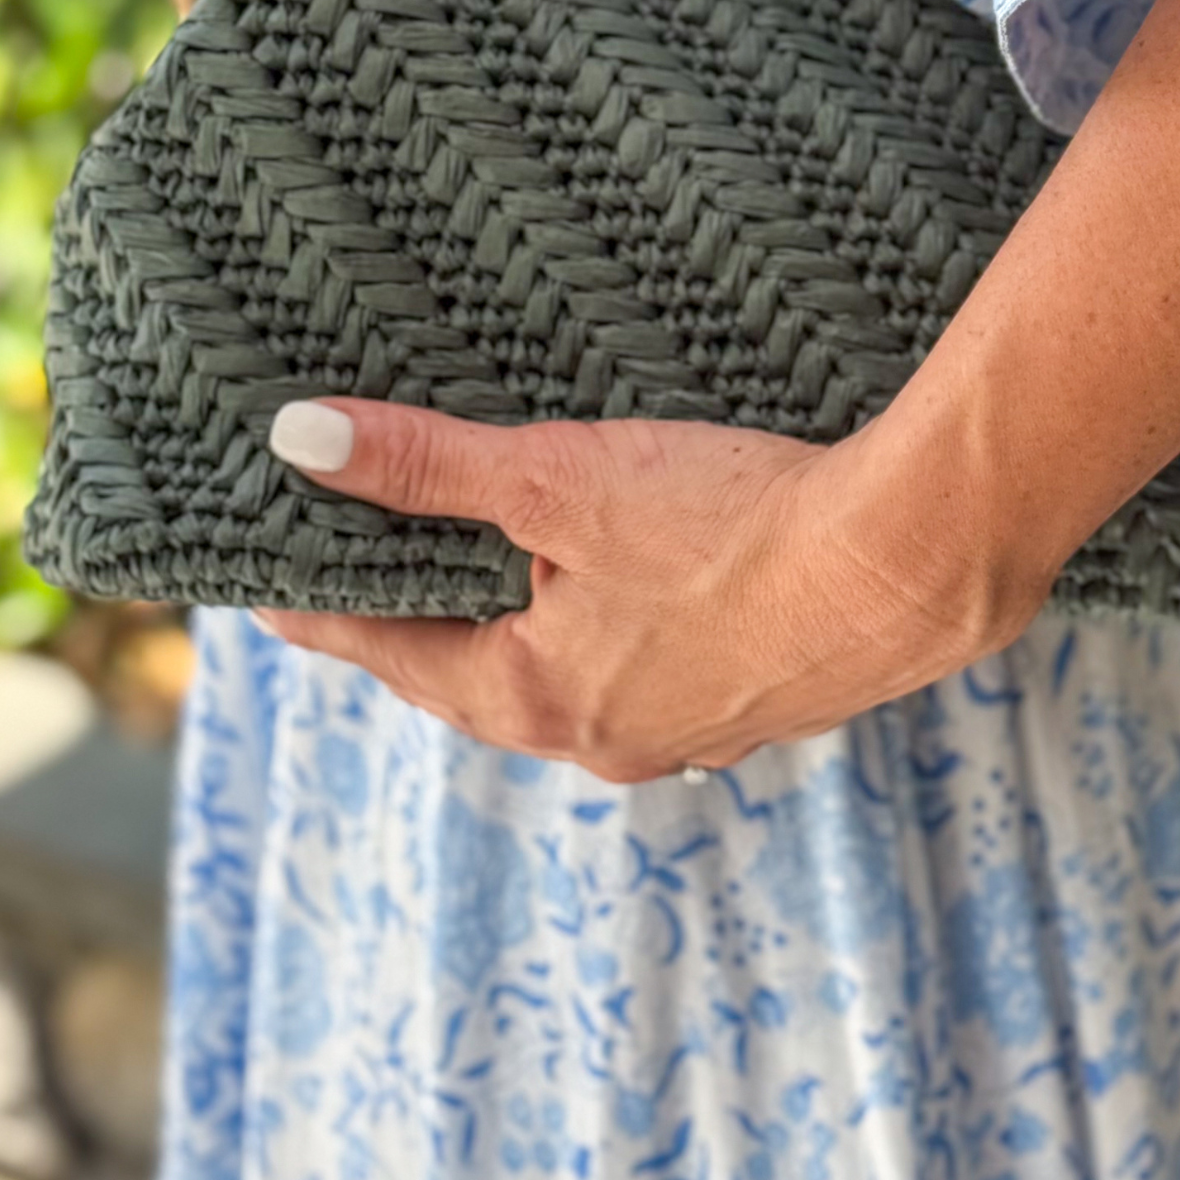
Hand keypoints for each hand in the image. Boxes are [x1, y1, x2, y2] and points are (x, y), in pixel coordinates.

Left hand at [252, 398, 1033, 783]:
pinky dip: (615, 630)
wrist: (914, 566)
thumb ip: (429, 465)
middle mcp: (596, 739)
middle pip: (470, 672)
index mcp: (526, 697)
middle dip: (418, 617)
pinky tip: (635, 590)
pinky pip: (651, 670)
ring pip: (567, 677)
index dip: (317, 602)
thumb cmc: (733, 524)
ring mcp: (684, 735)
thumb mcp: (560, 478)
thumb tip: (298, 441)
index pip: (381, 648)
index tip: (265, 575)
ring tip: (496, 568)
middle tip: (366, 565)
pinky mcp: (757, 705)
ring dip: (525, 626)